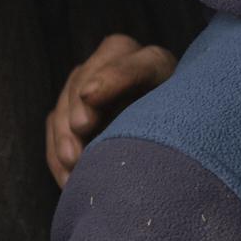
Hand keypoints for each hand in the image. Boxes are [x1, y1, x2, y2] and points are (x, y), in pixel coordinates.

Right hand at [47, 34, 177, 187]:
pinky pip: (55, 126)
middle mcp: (122, 67)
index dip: (114, 76)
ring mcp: (92, 86)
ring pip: (67, 99)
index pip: (138, 63)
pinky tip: (67, 178)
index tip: (92, 96)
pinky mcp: (73, 109)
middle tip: (81, 127)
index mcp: (158, 68)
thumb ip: (175, 131)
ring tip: (72, 160)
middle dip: (80, 100)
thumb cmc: (184, 146)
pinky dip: (56, 153)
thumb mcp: (184, 133)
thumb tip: (153, 146)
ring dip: (64, 131)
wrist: (172, 160)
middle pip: (90, 73)